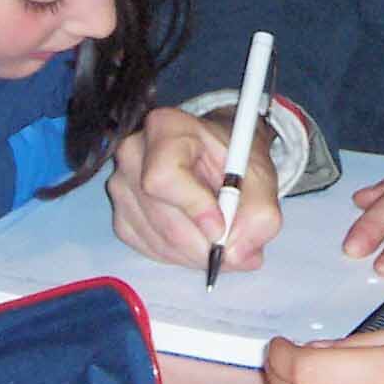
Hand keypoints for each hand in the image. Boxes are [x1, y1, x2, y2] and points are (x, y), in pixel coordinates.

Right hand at [107, 107, 282, 270]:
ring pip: (159, 238)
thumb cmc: (236, 161)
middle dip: (203, 242)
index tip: (221, 227)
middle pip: (162, 216)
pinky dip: (180, 255)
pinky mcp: (122, 216)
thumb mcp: (262, 180)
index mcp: (167, 128)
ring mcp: (122, 186)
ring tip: (221, 238)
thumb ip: (260, 217)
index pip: (165, 175)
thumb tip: (237, 253)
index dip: (193, 206)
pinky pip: (150, 249)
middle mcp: (135, 153)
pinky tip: (198, 237)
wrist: (220, 159)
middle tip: (234, 248)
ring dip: (196, 252)